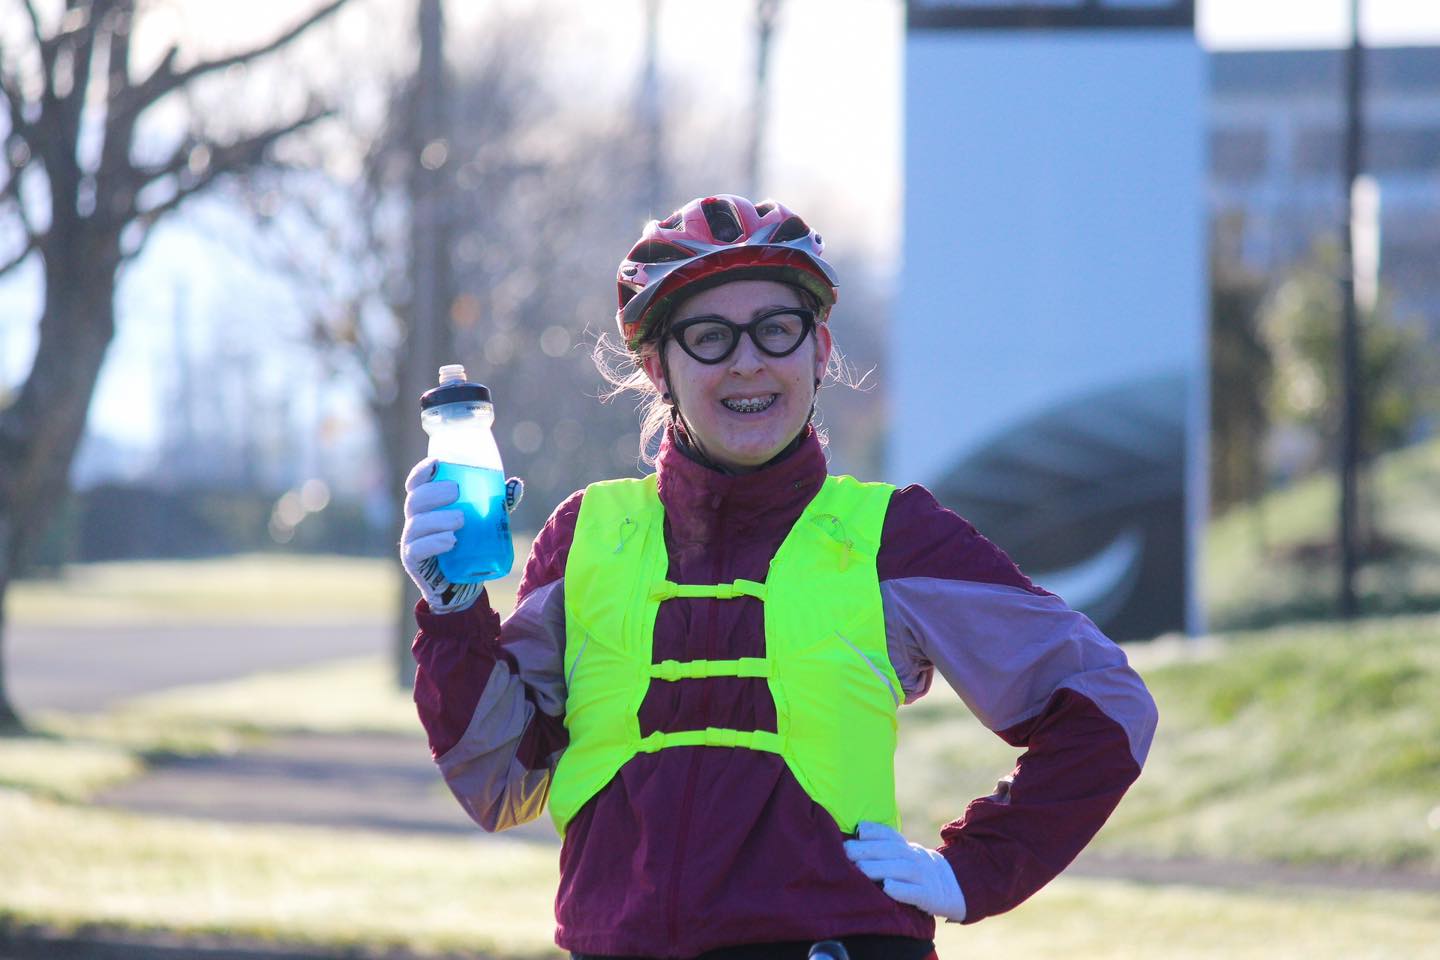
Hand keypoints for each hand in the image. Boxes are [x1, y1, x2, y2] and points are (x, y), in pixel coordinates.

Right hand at [400, 457, 482, 612]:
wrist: (461, 585)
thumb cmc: (468, 546)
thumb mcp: (483, 522)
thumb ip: (496, 503)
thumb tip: (516, 485)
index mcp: (427, 506)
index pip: (416, 484)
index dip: (422, 471)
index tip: (438, 463)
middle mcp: (415, 520)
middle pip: (415, 500)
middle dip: (434, 492)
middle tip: (456, 491)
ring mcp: (412, 541)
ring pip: (417, 524)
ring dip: (438, 519)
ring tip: (461, 520)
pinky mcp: (413, 562)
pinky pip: (417, 550)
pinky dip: (434, 543)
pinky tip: (450, 541)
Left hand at [843, 821, 966, 921]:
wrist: (953, 889)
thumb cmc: (917, 872)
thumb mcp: (904, 855)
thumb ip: (884, 847)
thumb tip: (856, 834)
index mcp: (907, 848)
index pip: (891, 835)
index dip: (876, 831)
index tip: (858, 830)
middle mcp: (916, 857)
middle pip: (892, 850)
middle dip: (869, 849)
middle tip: (847, 851)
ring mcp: (924, 876)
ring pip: (903, 869)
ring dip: (880, 868)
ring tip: (860, 869)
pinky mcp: (930, 896)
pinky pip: (917, 892)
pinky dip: (902, 890)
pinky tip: (888, 888)